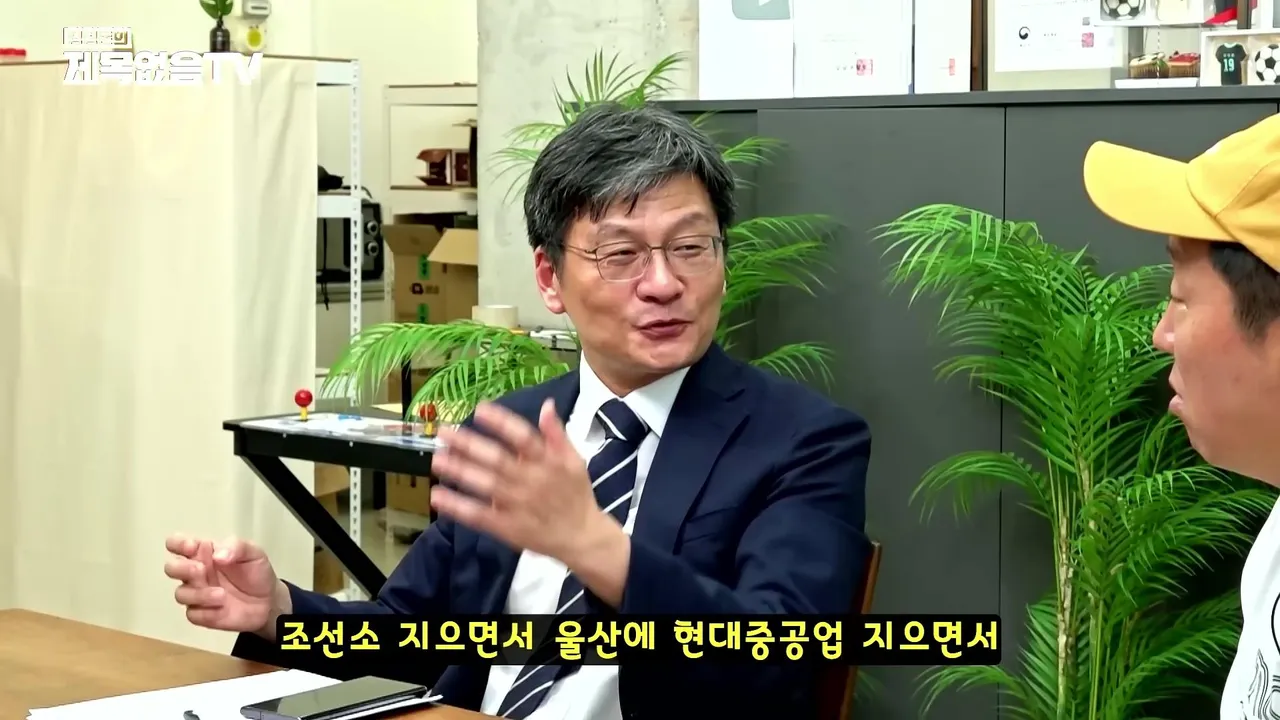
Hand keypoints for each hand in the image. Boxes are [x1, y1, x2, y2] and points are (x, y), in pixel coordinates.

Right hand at [163, 534, 287, 635]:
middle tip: (201, 570)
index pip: (177, 543)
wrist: (268, 602)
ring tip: (222, 595)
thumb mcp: (253, 552)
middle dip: (181, 569)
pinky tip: (223, 608)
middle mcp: (195, 572)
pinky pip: (192, 614)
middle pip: (171, 568)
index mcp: (203, 552)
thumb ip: (236, 547)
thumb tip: (216, 556)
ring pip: (180, 594)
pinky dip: (206, 612)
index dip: (177, 544)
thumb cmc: (256, 572)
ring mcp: (196, 594)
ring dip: (198, 594)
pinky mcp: (201, 614)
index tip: (191, 547)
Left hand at [431, 399, 604, 561]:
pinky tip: (438, 496)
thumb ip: (557, 434)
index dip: (502, 423)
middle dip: (470, 445)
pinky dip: (458, 506)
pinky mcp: (508, 527)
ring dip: (460, 472)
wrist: (582, 537)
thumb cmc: (576, 494)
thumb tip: (546, 405)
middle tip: (444, 432)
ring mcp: (518, 505)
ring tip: (437, 459)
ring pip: (486, 485)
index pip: (524, 438)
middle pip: (498, 460)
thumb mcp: (574, 460)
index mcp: (549, 462)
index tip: (480, 409)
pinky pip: (480, 516)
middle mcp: (532, 481)